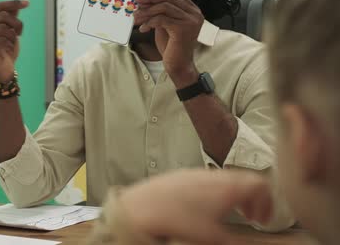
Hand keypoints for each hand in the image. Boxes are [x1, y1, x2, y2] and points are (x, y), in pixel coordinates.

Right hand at [0, 0, 28, 81]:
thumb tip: (17, 5)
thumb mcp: (12, 31)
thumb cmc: (7, 50)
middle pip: (3, 15)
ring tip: (11, 43)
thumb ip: (12, 18)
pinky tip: (7, 49)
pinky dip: (9, 43)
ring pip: (3, 27)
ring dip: (13, 35)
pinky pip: (1, 38)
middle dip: (16, 23)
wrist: (3, 68)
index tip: (27, 3)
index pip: (0, 6)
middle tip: (20, 33)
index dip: (13, 3)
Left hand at [119, 169, 272, 244]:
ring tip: (229, 213)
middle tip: (252, 217)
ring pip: (225, 178)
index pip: (261, 184)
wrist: (141, 207)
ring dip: (234, 195)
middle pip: (244, 179)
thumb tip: (244, 244)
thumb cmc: (176, 220)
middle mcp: (213, 175)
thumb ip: (235, 242)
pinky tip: (203, 207)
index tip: (263, 219)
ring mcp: (196, 173)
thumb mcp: (213, 237)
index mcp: (228, 187)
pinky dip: (215, 191)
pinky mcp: (181, 175)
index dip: (268, 202)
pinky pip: (207, 179)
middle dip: (253, 199)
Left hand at [133, 0, 204, 85]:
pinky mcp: (184, 29)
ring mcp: (192, 21)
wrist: (178, 66)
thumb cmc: (170, 46)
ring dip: (147, 10)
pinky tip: (143, 28)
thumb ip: (159, 11)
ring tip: (135, 16)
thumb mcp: (165, 24)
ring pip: (165, 7)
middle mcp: (195, 13)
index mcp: (192, 9)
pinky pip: (163, 20)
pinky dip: (150, 22)